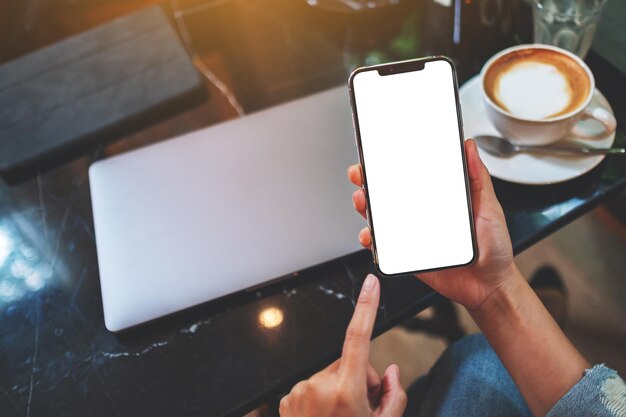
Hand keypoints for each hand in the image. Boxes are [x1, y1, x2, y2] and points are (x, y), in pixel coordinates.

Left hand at [279, 275, 406, 416]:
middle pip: (348, 363)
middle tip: (361, 408)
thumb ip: (394, 394)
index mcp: (344, 391)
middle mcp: (317, 386)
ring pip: (329, 376)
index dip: (366, 306)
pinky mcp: (286, 399)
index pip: (358, 336)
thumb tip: (389, 370)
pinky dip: (319, 399)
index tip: (371, 282)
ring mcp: (298, 392)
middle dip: (358, 379)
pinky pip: (311, 387)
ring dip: (338, 390)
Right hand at [347, 139, 516, 311]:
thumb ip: (479, 178)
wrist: (490, 286)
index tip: (378, 154)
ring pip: (381, 218)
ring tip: (363, 201)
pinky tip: (370, 235)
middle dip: (369, 182)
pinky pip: (384, 247)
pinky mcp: (408, 256)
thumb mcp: (490, 207)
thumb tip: (470, 148)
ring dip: (366, 207)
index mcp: (440, 199)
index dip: (391, 165)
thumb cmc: (494, 249)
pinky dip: (372, 240)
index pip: (411, 177)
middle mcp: (423, 215)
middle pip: (389, 195)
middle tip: (361, 174)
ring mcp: (413, 235)